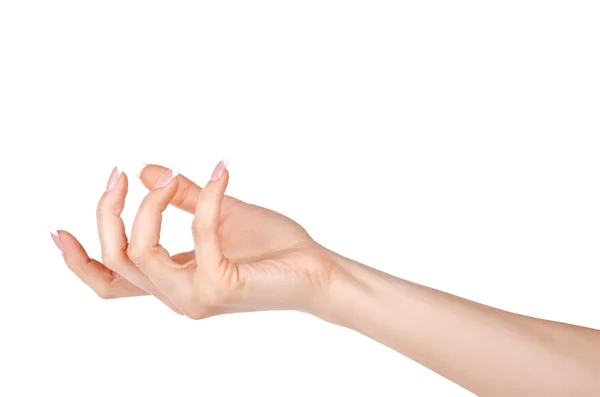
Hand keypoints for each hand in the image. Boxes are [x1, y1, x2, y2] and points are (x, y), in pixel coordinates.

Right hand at [52, 162, 335, 318]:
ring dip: (150, 205)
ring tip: (177, 174)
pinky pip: (197, 234)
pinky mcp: (221, 286)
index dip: (77, 260)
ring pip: (140, 253)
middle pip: (114, 260)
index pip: (110, 281)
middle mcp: (176, 294)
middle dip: (108, 213)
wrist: (316, 268)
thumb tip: (147, 170)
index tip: (57, 228)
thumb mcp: (218, 214)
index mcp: (172, 280)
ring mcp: (195, 296)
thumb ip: (180, 198)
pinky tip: (220, 173)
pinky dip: (204, 198)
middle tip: (120, 174)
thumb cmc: (273, 246)